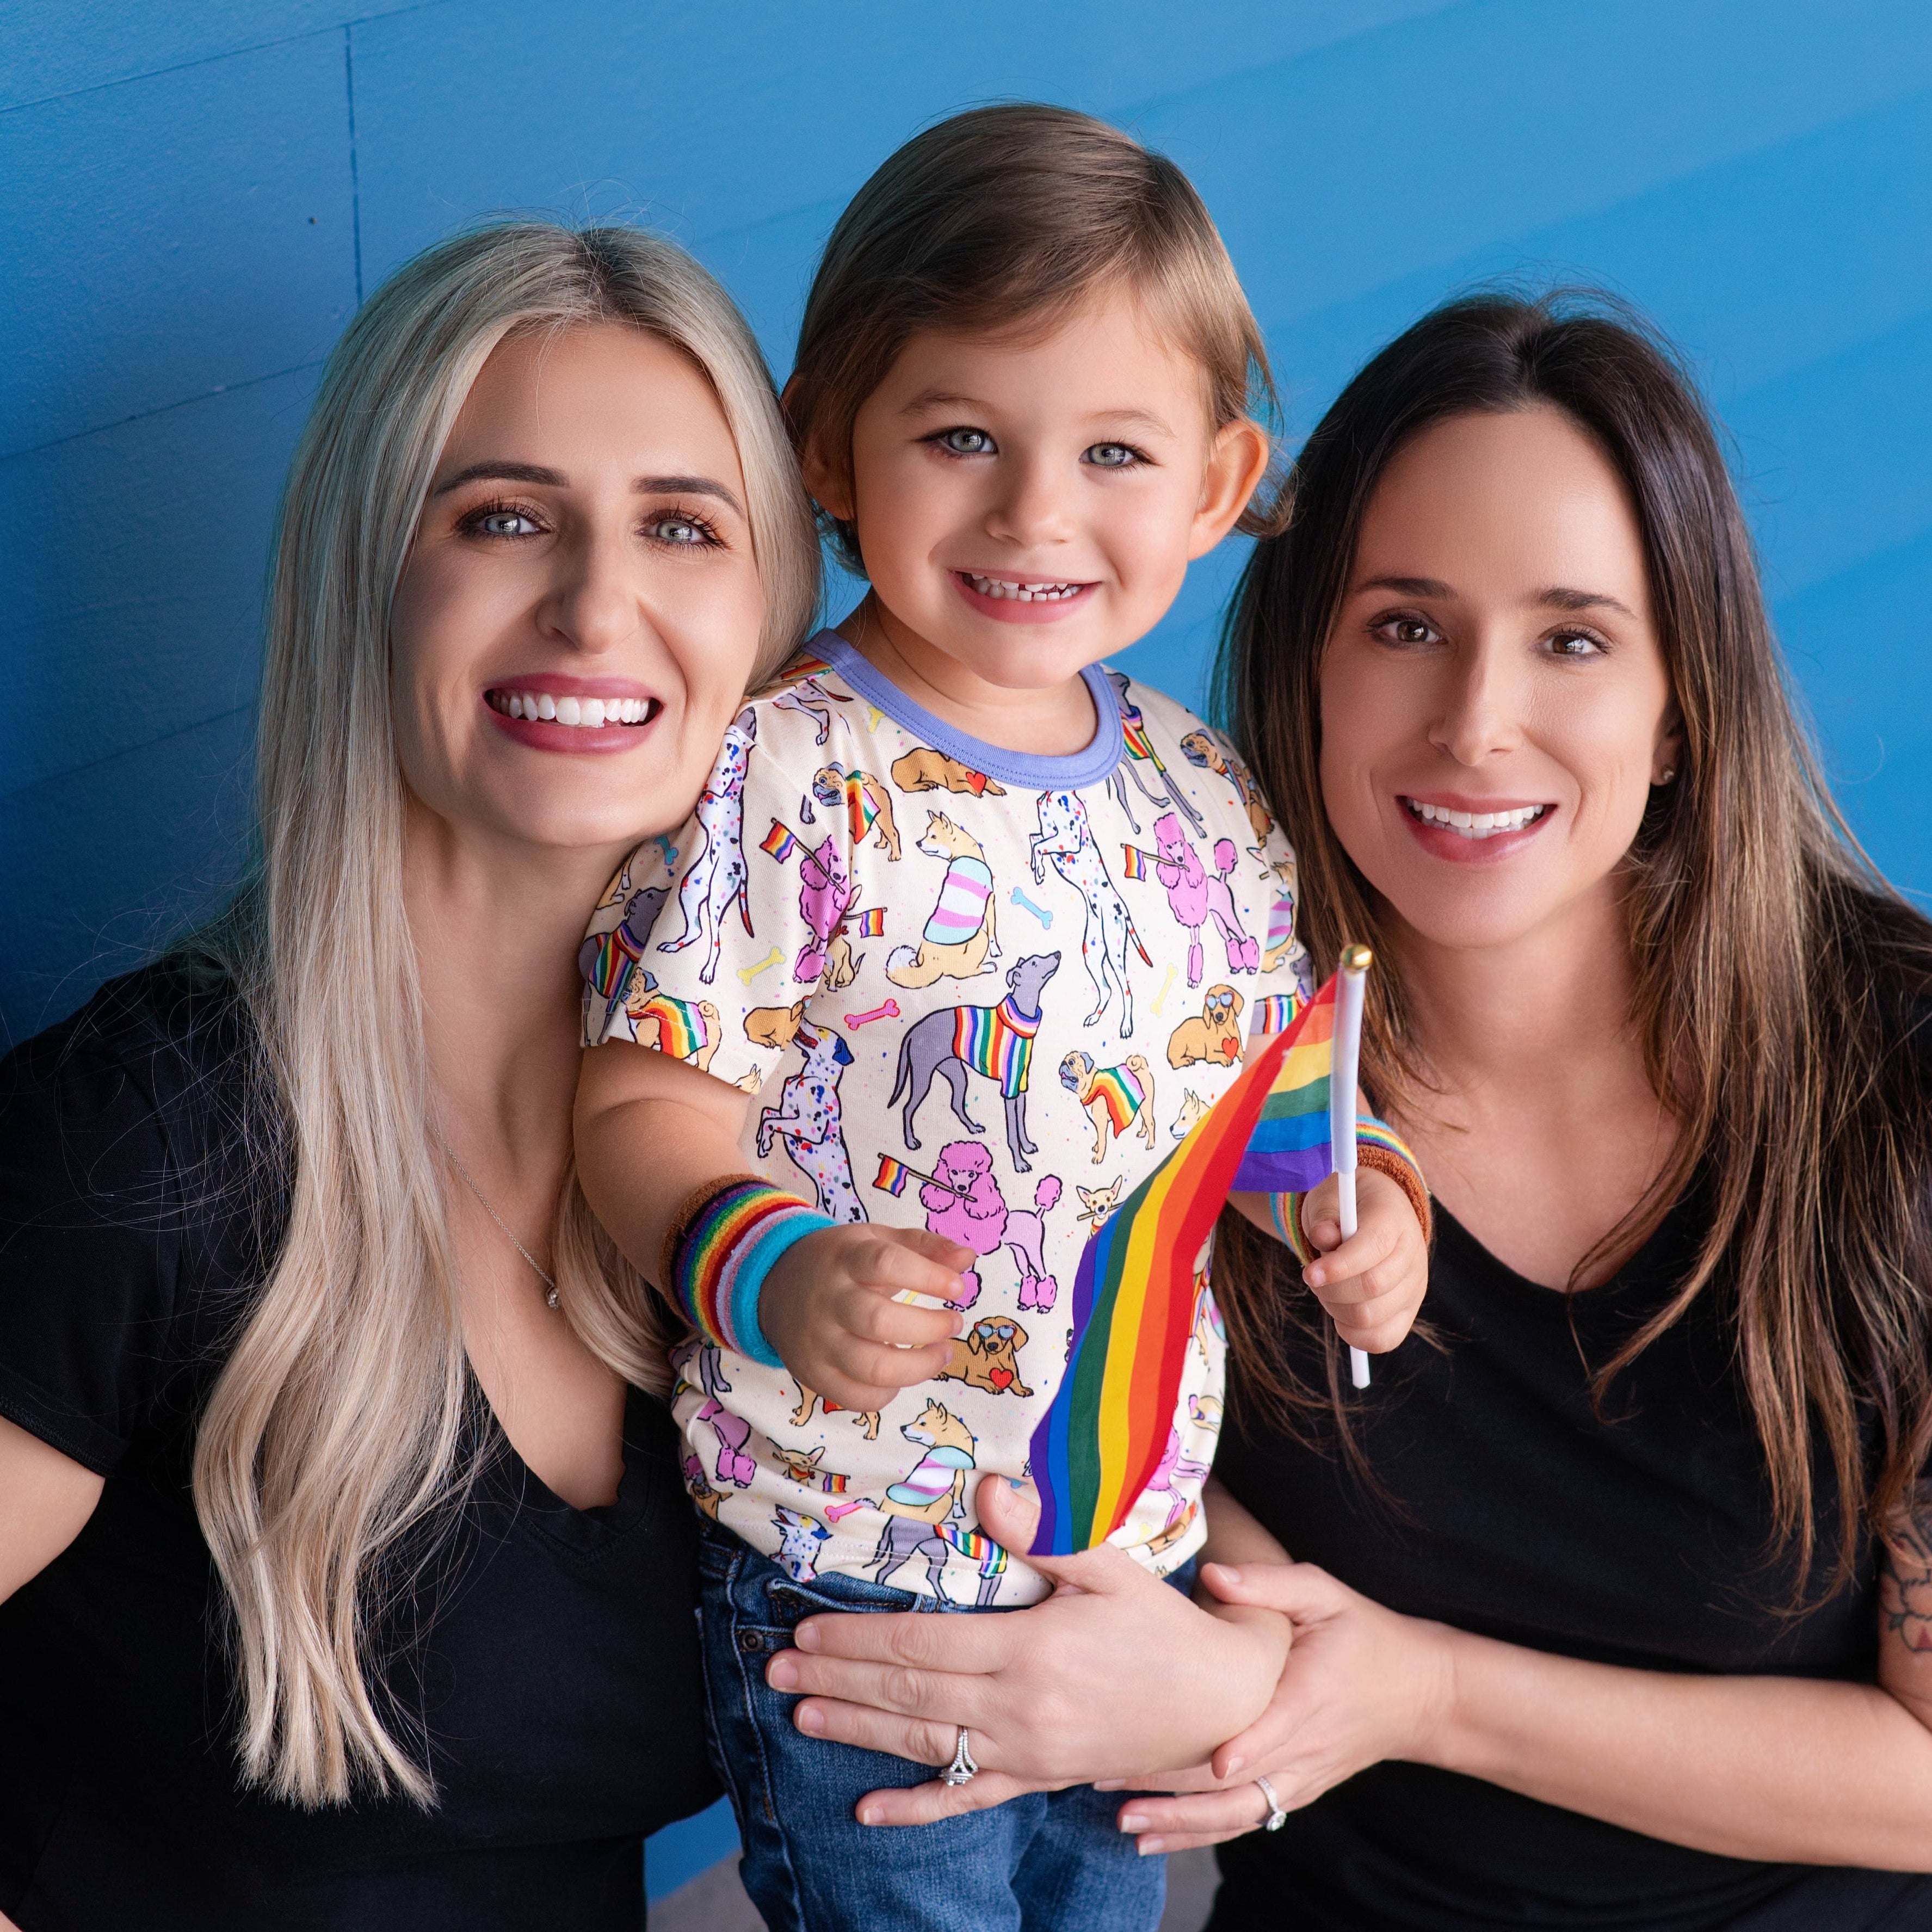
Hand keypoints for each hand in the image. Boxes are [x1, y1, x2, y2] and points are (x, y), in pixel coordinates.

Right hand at [759, 1225, 971, 1413]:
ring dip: (918, 1367)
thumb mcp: (877, 1239)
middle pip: (880, 1321)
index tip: (957, 1287)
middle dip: (929, 1327)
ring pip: (870, 1366)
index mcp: (846, 1259)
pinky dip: (887, 1393)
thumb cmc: (841, 1261)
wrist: (774, 1284)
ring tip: (942, 1354)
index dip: (928, 1276)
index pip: (886, 1264)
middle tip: (954, 1323)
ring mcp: (818, 1341)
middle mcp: (828, 1300)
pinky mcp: (812, 1373)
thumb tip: (967, 1259)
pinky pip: (855, 1397)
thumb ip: (923, 1247)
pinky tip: (903, 1376)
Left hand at [763, 1477, 1291, 1825]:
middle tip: (777, 1668)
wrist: (1218, 1704)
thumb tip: (987, 1489)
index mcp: (1029, 1649)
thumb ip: (1044, 1534)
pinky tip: (868, 1811)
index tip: (808, 1630)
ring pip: (925, 1744)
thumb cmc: (1161, 1625)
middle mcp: (1018, 1707)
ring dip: (858, 1730)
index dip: (860, 1637)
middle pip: (909, 1693)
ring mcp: (1026, 1751)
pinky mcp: (1038, 1779)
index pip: (922, 1643)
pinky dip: (915, 1808)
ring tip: (801, 1716)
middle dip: (839, 1680)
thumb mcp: (1110, 1566)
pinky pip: (968, 1799)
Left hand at [1105, 1559, 1455, 1853]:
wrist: (1418, 1695)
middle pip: (1239, 1777)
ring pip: (1237, 1812)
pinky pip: (1245, 1820)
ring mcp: (1298, 1777)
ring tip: (1125, 1822)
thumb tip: (1212, 1574)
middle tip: (1111, 1781)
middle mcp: (1303, 1746)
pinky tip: (1154, 1839)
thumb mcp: (1324, 1594)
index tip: (1215, 1762)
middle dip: (1176, 1785)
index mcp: (1309, 1693)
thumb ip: (1270, 1584)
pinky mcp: (1293, 1793)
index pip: (1279, 1726)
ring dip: (1181, 1822)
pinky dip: (1201, 1833)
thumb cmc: (1362, 1634)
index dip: (1249, 1746)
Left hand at [1296, 1167, 1426, 1353]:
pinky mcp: (1408, 1311)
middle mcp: (1412, 1254)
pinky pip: (1383, 1339)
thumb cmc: (1346, 1207)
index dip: (1339, 1266)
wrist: (1375, 1213)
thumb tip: (1323, 1237)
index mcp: (1394, 1218)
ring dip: (1336, 1309)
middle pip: (1372, 1287)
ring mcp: (1415, 1286)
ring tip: (1327, 1289)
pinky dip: (1354, 1334)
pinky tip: (1339, 1312)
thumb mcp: (1330, 1199)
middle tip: (1313, 1277)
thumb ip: (1324, 1217)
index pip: (1373, 1248)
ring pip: (1372, 1317)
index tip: (1309, 1274)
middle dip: (1331, 1288)